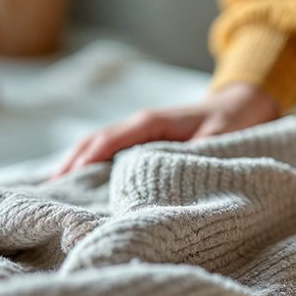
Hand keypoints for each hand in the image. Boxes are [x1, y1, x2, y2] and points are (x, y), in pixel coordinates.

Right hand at [53, 83, 279, 177]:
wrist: (244, 103)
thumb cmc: (233, 121)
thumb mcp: (220, 137)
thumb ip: (197, 154)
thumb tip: (173, 176)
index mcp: (152, 122)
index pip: (111, 140)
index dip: (89, 160)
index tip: (69, 180)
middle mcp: (141, 123)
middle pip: (95, 141)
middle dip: (72, 164)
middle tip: (51, 192)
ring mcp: (141, 130)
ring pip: (98, 144)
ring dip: (77, 163)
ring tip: (56, 190)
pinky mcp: (146, 138)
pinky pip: (111, 149)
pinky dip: (92, 162)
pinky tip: (82, 181)